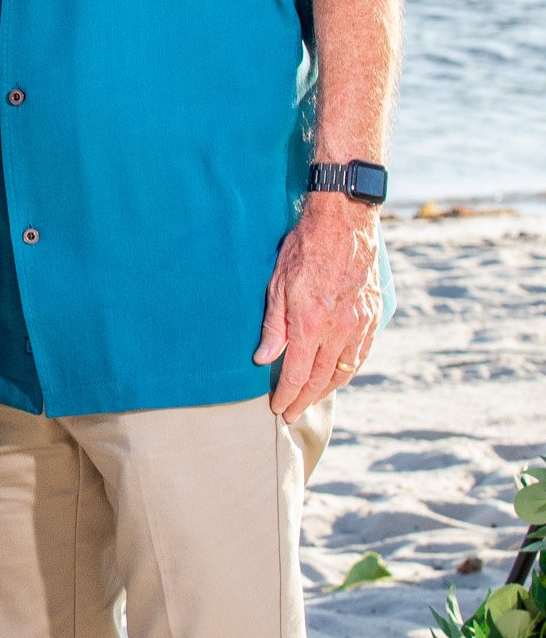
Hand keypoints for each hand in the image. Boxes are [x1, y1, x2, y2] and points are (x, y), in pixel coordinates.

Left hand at [255, 194, 383, 418]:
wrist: (344, 224)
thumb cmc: (304, 250)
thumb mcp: (277, 285)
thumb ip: (273, 326)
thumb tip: (264, 359)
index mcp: (312, 324)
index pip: (298, 374)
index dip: (287, 396)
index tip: (278, 409)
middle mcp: (340, 330)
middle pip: (322, 379)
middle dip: (305, 400)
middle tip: (292, 413)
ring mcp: (360, 324)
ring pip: (345, 370)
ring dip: (328, 389)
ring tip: (312, 399)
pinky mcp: (373, 316)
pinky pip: (362, 354)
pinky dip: (349, 370)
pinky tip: (339, 375)